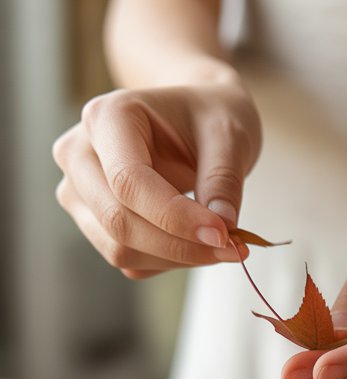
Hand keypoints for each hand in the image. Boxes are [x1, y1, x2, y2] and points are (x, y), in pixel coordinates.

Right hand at [52, 81, 261, 277]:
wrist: (195, 121)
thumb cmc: (208, 118)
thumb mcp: (230, 133)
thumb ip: (223, 178)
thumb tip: (222, 227)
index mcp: (106, 117)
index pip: (128, 182)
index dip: (175, 216)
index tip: (225, 233)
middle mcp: (79, 154)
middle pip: (118, 221)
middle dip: (180, 245)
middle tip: (235, 248)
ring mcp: (79, 191)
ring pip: (119, 250)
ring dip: (177, 258)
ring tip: (222, 243)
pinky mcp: (92, 221)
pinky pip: (129, 261)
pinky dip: (169, 261)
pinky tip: (197, 241)